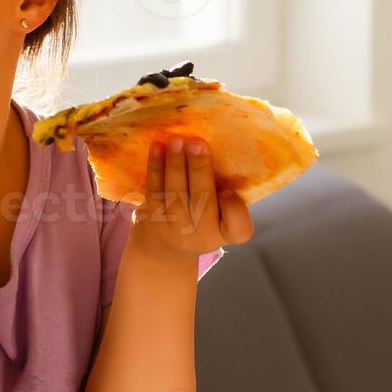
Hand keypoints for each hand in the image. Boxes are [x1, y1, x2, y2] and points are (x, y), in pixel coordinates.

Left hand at [128, 136, 252, 263]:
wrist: (163, 250)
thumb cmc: (200, 221)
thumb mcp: (220, 216)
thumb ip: (224, 192)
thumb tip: (212, 149)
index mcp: (227, 234)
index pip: (239, 228)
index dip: (234, 209)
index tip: (228, 190)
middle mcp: (203, 237)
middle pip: (204, 200)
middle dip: (199, 168)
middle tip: (196, 142)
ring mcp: (175, 231)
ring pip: (176, 193)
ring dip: (175, 163)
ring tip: (176, 140)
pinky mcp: (153, 221)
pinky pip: (155, 190)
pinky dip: (156, 167)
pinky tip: (157, 148)